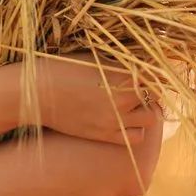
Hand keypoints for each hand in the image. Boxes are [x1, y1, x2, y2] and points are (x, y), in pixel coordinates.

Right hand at [32, 51, 162, 145]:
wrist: (38, 93)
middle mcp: (124, 98)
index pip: (155, 73)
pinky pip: (137, 136)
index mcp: (122, 74)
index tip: (148, 70)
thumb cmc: (62, 68)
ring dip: (146, 110)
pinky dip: (136, 128)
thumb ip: (119, 63)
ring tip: (134, 104)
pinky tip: (125, 120)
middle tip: (142, 86)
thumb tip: (137, 63)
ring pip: (151, 118)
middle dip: (152, 90)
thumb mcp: (93, 58)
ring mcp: (116, 119)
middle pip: (156, 95)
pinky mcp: (106, 135)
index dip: (154, 71)